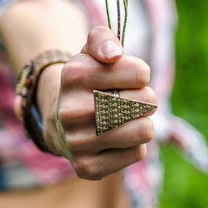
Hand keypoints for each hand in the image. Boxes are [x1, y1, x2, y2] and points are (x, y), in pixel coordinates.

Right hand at [47, 26, 156, 179]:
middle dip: (146, 98)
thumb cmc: (87, 81)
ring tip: (127, 118)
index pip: (139, 72)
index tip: (130, 76)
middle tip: (131, 99)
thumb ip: (102, 39)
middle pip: (146, 101)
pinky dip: (134, 145)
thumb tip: (114, 53)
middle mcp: (71, 109)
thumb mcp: (91, 52)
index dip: (140, 73)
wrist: (61, 120)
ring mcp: (77, 141)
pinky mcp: (86, 167)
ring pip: (144, 130)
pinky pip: (136, 153)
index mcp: (73, 74)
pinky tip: (117, 138)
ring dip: (143, 122)